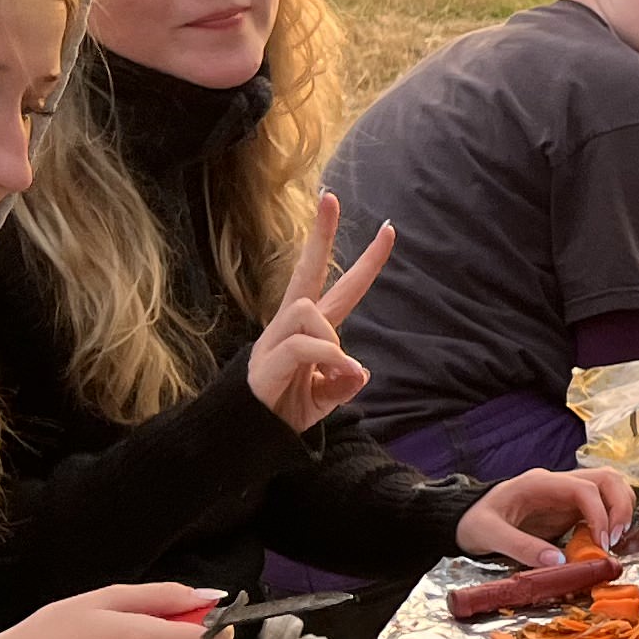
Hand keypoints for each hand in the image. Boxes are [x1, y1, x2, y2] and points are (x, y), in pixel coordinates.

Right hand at [248, 194, 392, 433]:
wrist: (249, 439)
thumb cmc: (285, 410)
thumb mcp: (326, 399)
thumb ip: (344, 384)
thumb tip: (361, 372)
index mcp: (310, 331)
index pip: (340, 288)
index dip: (367, 263)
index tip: (388, 230)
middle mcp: (291, 327)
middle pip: (306, 272)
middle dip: (320, 236)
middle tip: (331, 198)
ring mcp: (275, 340)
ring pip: (307, 309)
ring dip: (331, 339)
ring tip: (336, 373)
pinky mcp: (266, 362)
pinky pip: (302, 345)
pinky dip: (326, 357)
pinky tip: (338, 374)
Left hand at [457, 466, 633, 566]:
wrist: (464, 517)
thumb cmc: (474, 522)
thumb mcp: (488, 535)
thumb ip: (521, 546)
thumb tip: (559, 561)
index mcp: (539, 483)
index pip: (584, 488)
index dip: (600, 514)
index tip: (601, 543)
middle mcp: (558, 483)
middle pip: (607, 478)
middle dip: (620, 507)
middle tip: (613, 541)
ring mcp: (565, 493)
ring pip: (610, 486)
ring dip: (621, 509)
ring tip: (612, 540)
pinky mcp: (569, 507)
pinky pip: (602, 504)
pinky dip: (612, 518)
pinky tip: (603, 542)